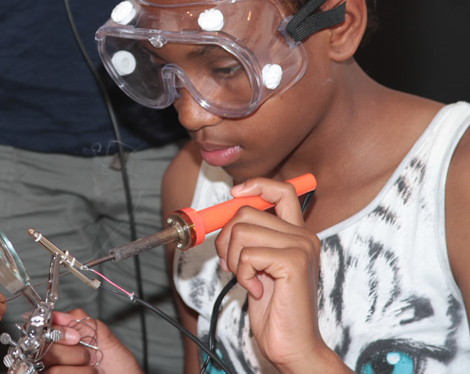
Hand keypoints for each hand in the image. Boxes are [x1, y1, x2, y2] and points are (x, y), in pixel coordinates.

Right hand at [42, 309, 142, 373]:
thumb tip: (57, 314)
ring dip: (79, 369)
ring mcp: (50, 371)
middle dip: (72, 353)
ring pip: (52, 369)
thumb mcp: (103, 336)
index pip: (39, 329)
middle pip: (43, 349)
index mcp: (60, 340)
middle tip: (88, 355)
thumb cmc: (117, 365)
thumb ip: (79, 320)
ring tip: (92, 369)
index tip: (75, 336)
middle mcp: (51, 358)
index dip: (56, 331)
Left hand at [214, 178, 329, 370]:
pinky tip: (257, 291)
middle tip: (231, 264)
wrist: (292, 343)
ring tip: (247, 279)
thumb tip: (228, 213)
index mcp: (297, 233)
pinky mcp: (294, 263)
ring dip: (233, 259)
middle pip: (246, 211)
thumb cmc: (273, 308)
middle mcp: (303, 236)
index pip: (281, 190)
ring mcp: (301, 247)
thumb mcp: (258, 265)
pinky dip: (242, 275)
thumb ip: (251, 238)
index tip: (234, 193)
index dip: (255, 185)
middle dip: (225, 237)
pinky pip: (247, 255)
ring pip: (241, 231)